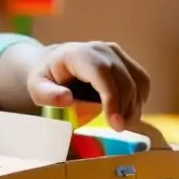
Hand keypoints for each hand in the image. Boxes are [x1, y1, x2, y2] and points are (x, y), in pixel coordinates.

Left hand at [27, 42, 150, 130]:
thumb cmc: (46, 77)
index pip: (103, 74)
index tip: (114, 122)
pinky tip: (127, 113)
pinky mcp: (125, 60)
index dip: (112, 98)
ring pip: (138, 81)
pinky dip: (139, 99)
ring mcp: (116, 53)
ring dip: (135, 106)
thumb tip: (67, 99)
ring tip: (122, 124)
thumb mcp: (37, 87)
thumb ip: (48, 94)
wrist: (54, 62)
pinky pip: (141, 81)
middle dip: (125, 107)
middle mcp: (102, 50)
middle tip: (118, 129)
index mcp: (80, 54)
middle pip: (124, 80)